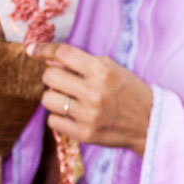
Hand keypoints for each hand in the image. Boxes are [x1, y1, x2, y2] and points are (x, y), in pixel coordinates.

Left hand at [33, 41, 152, 156]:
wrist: (151, 123)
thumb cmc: (131, 93)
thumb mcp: (113, 69)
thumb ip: (84, 62)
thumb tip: (49, 58)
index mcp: (103, 71)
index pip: (63, 54)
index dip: (43, 49)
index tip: (31, 50)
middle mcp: (94, 92)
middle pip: (50, 76)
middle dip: (53, 77)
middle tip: (64, 82)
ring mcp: (89, 115)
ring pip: (48, 99)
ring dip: (55, 98)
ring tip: (70, 101)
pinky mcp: (85, 134)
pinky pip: (53, 121)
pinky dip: (59, 117)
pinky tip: (73, 116)